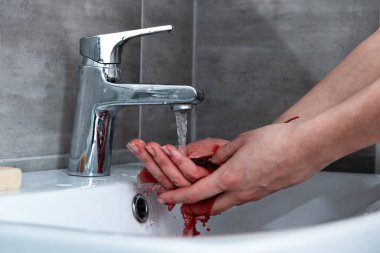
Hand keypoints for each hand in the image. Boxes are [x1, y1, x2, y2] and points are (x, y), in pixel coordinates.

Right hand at [127, 138, 228, 188]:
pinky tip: (167, 149)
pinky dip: (177, 159)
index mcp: (195, 179)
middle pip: (166, 178)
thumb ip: (184, 156)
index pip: (166, 176)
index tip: (136, 156)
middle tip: (135, 146)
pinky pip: (191, 172)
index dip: (150, 166)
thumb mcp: (206, 151)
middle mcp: (198, 183)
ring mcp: (205, 182)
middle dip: (148, 161)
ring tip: (147, 146)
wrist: (260, 154)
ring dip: (159, 160)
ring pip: (175, 177)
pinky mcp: (215, 178)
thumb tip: (166, 156)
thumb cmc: (238, 153)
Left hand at [157, 123, 330, 213]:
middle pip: (210, 206)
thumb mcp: (242, 141)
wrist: (307, 147)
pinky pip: (241, 199)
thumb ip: (225, 152)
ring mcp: (255, 194)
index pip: (196, 191)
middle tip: (183, 204)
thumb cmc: (279, 142)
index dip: (178, 195)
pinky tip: (231, 189)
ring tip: (204, 198)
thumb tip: (216, 158)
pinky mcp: (265, 192)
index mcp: (231, 176)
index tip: (167, 197)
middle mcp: (242, 191)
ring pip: (226, 204)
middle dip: (193, 206)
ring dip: (211, 203)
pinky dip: (229, 198)